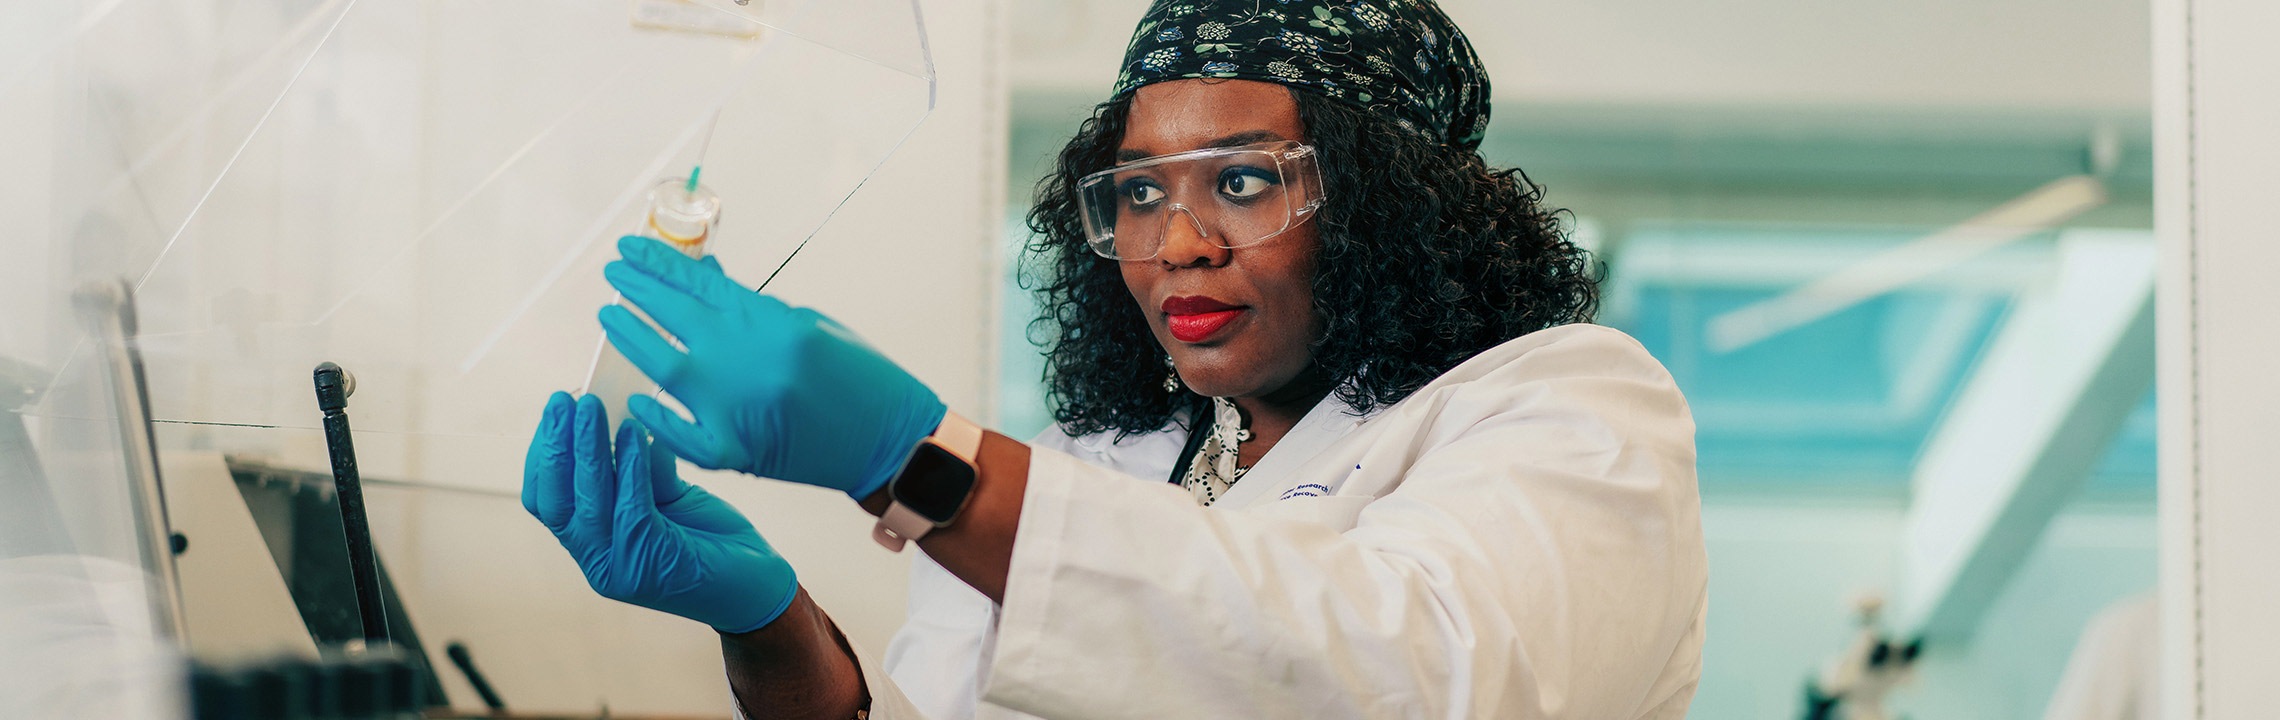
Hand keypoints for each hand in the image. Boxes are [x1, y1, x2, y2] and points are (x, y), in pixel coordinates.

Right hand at [522, 392, 796, 633]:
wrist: (758, 588)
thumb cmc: (712, 540)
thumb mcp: (669, 497)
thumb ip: (642, 470)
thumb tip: (625, 418)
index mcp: (592, 545)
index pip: (544, 501)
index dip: (542, 455)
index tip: (555, 412)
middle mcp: (597, 562)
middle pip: (554, 502)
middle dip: (554, 446)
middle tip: (563, 399)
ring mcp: (620, 569)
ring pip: (589, 503)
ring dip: (588, 449)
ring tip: (593, 406)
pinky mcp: (652, 568)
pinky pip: (631, 508)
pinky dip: (631, 467)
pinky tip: (637, 434)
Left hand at [599, 236, 946, 499]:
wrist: (894, 442)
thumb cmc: (861, 379)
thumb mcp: (811, 325)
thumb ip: (752, 308)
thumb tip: (703, 278)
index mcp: (771, 322)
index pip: (698, 282)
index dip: (658, 262)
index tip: (630, 249)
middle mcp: (746, 360)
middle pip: (673, 314)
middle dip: (637, 290)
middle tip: (614, 275)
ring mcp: (735, 407)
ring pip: (663, 365)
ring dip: (631, 337)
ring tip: (611, 318)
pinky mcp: (734, 451)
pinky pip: (678, 433)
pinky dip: (654, 417)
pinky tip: (636, 400)